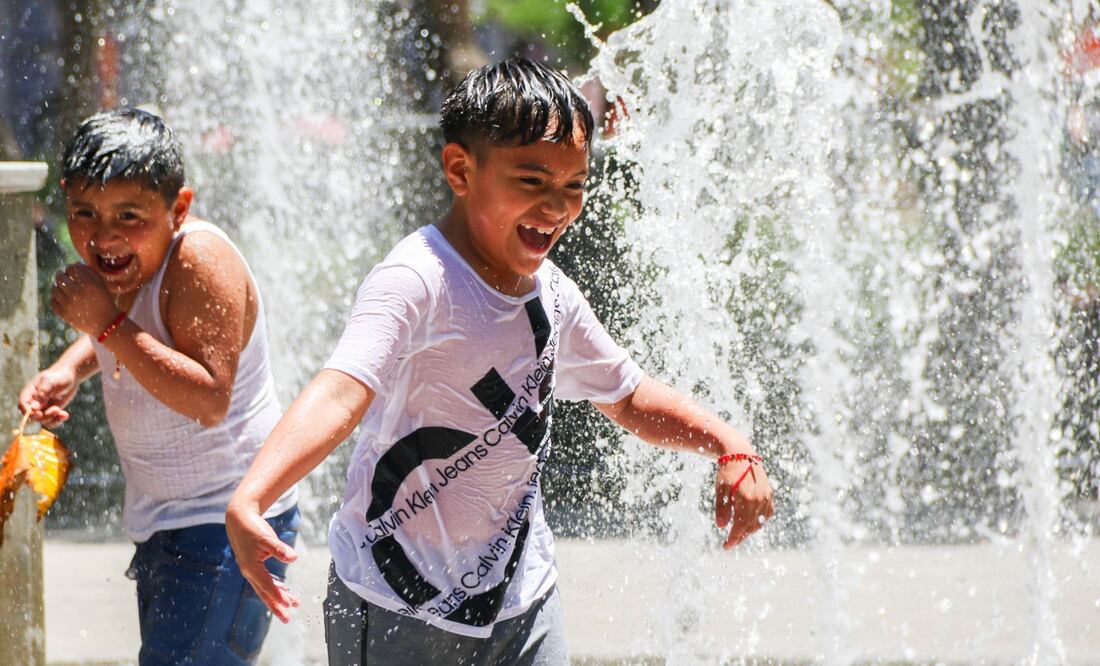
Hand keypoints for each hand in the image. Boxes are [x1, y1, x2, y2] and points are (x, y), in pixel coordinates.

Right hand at [19, 366, 78, 427]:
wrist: (70, 376)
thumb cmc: (59, 376)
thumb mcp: (51, 381)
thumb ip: (43, 391)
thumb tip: (34, 406)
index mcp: (29, 392)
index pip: (23, 404)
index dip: (28, 412)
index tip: (39, 413)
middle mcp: (34, 402)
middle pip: (32, 416)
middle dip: (44, 416)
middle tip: (56, 409)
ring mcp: (42, 408)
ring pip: (42, 420)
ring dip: (52, 419)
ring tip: (62, 413)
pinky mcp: (51, 411)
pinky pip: (51, 421)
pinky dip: (58, 420)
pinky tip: (65, 415)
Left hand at [50, 264, 119, 336]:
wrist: (106, 324)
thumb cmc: (105, 301)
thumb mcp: (102, 285)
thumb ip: (90, 272)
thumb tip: (74, 264)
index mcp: (87, 284)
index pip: (71, 269)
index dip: (71, 268)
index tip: (72, 271)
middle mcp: (76, 293)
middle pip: (60, 277)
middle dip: (61, 275)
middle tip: (65, 277)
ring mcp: (68, 304)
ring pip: (54, 289)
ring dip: (58, 287)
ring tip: (64, 289)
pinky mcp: (64, 314)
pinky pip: (53, 302)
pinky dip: (56, 299)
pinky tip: (63, 299)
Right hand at [226, 500, 299, 622]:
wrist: (239, 519)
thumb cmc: (252, 527)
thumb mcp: (266, 537)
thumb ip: (279, 549)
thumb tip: (293, 558)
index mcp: (251, 567)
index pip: (267, 586)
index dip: (277, 596)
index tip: (288, 605)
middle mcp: (249, 572)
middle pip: (264, 593)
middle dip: (276, 605)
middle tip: (288, 617)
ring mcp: (250, 569)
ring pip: (264, 588)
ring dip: (277, 597)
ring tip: (292, 604)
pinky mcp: (253, 565)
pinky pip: (264, 581)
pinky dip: (274, 587)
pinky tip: (283, 589)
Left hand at [715, 456, 773, 548]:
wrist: (740, 454)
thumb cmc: (728, 471)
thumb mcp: (721, 490)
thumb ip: (722, 509)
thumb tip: (721, 526)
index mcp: (746, 499)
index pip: (741, 526)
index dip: (734, 538)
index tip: (726, 546)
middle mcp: (759, 499)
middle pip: (751, 526)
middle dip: (740, 536)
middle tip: (730, 543)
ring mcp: (766, 497)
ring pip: (760, 521)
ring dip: (750, 530)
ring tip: (738, 534)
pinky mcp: (769, 494)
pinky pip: (767, 513)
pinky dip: (760, 521)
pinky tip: (751, 523)